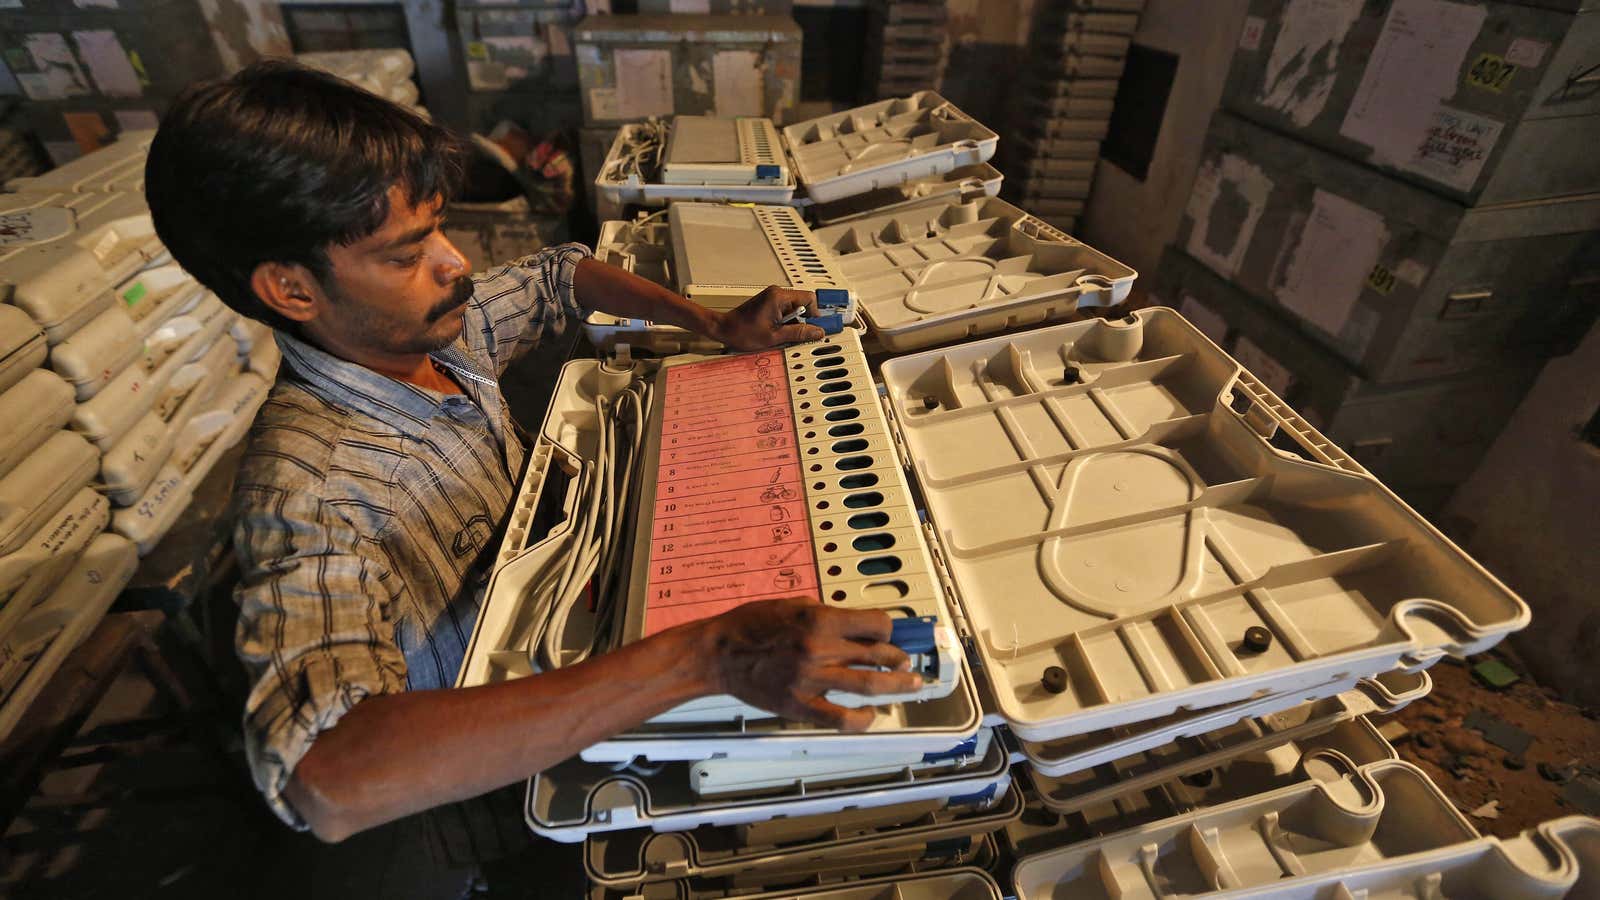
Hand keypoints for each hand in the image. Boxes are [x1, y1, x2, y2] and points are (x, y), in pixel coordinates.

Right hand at [689, 597, 919, 730]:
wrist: (719, 653)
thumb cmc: (750, 625)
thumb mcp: (792, 605)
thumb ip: (825, 613)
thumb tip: (854, 624)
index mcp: (820, 620)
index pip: (877, 624)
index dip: (887, 631)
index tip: (887, 636)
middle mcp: (821, 648)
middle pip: (879, 655)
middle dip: (900, 660)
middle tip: (906, 665)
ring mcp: (812, 679)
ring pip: (869, 686)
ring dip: (896, 687)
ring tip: (910, 687)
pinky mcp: (800, 705)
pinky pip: (841, 718)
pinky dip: (862, 719)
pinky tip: (870, 715)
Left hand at [709, 286, 825, 350]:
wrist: (723, 329)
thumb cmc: (742, 331)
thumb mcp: (774, 336)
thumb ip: (799, 333)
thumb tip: (817, 332)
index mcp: (779, 297)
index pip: (809, 299)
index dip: (816, 314)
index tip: (818, 326)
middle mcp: (777, 293)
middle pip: (803, 304)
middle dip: (805, 321)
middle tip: (803, 335)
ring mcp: (772, 298)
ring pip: (795, 309)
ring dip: (794, 323)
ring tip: (783, 335)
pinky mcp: (768, 304)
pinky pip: (785, 311)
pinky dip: (786, 323)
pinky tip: (778, 333)